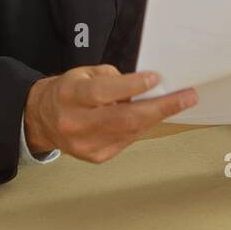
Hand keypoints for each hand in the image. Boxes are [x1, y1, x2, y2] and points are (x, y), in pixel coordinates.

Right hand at [24, 65, 196, 162]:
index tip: (156, 79)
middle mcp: (76, 123)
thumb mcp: (83, 73)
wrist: (43, 119)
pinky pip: (128, 140)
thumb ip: (112, 77)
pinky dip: (142, 126)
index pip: (103, 93)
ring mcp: (87, 144)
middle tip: (187, 97)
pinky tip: (148, 116)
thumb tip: (144, 86)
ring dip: (157, 116)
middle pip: (124, 118)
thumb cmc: (66, 92)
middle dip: (161, 107)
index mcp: (70, 96)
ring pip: (131, 131)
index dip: (131, 86)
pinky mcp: (97, 156)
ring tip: (176, 102)